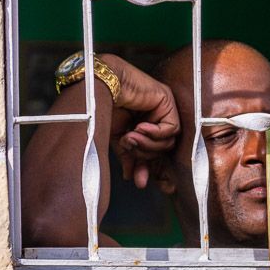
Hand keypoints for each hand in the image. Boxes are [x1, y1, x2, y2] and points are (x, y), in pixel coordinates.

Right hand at [99, 54, 180, 188]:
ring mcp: (164, 109)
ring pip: (167, 142)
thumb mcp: (117, 139)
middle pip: (161, 150)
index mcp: (145, 126)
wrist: (98, 86)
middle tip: (127, 147)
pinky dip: (155, 133)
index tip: (143, 183)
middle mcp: (157, 118)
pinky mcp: (167, 101)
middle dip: (144, 154)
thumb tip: (133, 178)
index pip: (154, 152)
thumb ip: (129, 156)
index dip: (150, 168)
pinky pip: (171, 128)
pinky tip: (139, 128)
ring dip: (147, 144)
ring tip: (129, 137)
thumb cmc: (104, 109)